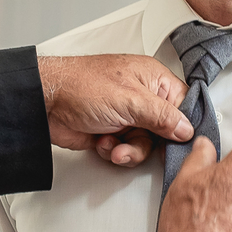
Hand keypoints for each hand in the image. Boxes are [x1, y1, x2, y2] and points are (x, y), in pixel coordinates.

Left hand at [38, 54, 193, 166]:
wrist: (45, 103)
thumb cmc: (81, 86)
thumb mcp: (130, 101)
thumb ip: (162, 116)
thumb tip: (186, 128)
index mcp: (152, 79)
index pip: (183, 104)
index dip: (183, 125)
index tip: (179, 141)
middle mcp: (142, 97)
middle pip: (165, 131)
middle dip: (149, 143)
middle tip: (136, 142)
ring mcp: (126, 115)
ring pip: (145, 145)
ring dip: (129, 150)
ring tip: (114, 145)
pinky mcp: (112, 131)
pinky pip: (126, 150)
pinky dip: (114, 151)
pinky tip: (102, 142)